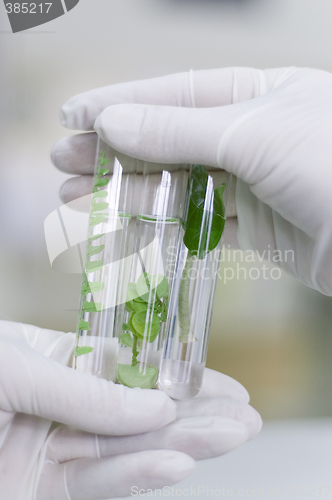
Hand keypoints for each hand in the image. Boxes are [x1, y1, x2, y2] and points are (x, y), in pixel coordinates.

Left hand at [0, 321, 260, 499]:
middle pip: (142, 414)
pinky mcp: (40, 495)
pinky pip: (97, 485)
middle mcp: (64, 410)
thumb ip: (85, 389)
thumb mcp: (20, 367)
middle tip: (247, 418)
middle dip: (196, 416)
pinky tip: (175, 465)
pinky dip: (136, 477)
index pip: (134, 372)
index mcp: (60, 365)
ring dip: (182, 447)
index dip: (181, 378)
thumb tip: (156, 402)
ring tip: (231, 438)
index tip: (224, 383)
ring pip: (128, 452)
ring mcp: (53, 455)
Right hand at [52, 67, 331, 294]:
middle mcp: (252, 135)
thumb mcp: (251, 134)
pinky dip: (161, 227)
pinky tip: (127, 228)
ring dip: (128, 191)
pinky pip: (197, 222)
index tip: (74, 116)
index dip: (121, 103)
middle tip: (63, 163)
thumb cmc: (331, 167)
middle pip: (168, 140)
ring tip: (77, 199)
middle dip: (114, 151)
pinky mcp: (256, 226)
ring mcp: (252, 183)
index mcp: (258, 93)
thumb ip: (179, 130)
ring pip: (177, 185)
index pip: (175, 93)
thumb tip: (113, 121)